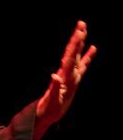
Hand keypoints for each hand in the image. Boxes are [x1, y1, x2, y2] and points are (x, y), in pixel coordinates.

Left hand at [33, 21, 95, 139]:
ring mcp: (70, 76)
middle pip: (73, 52)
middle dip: (77, 39)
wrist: (45, 115)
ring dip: (81, 44)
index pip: (70, 57)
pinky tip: (93, 48)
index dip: (75, 45)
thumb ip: (54, 88)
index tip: (79, 33)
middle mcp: (66, 73)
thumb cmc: (48, 109)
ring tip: (84, 30)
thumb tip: (54, 76)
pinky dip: (88, 57)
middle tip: (81, 24)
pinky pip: (82, 66)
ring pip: (77, 56)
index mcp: (63, 76)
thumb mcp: (52, 100)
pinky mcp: (73, 81)